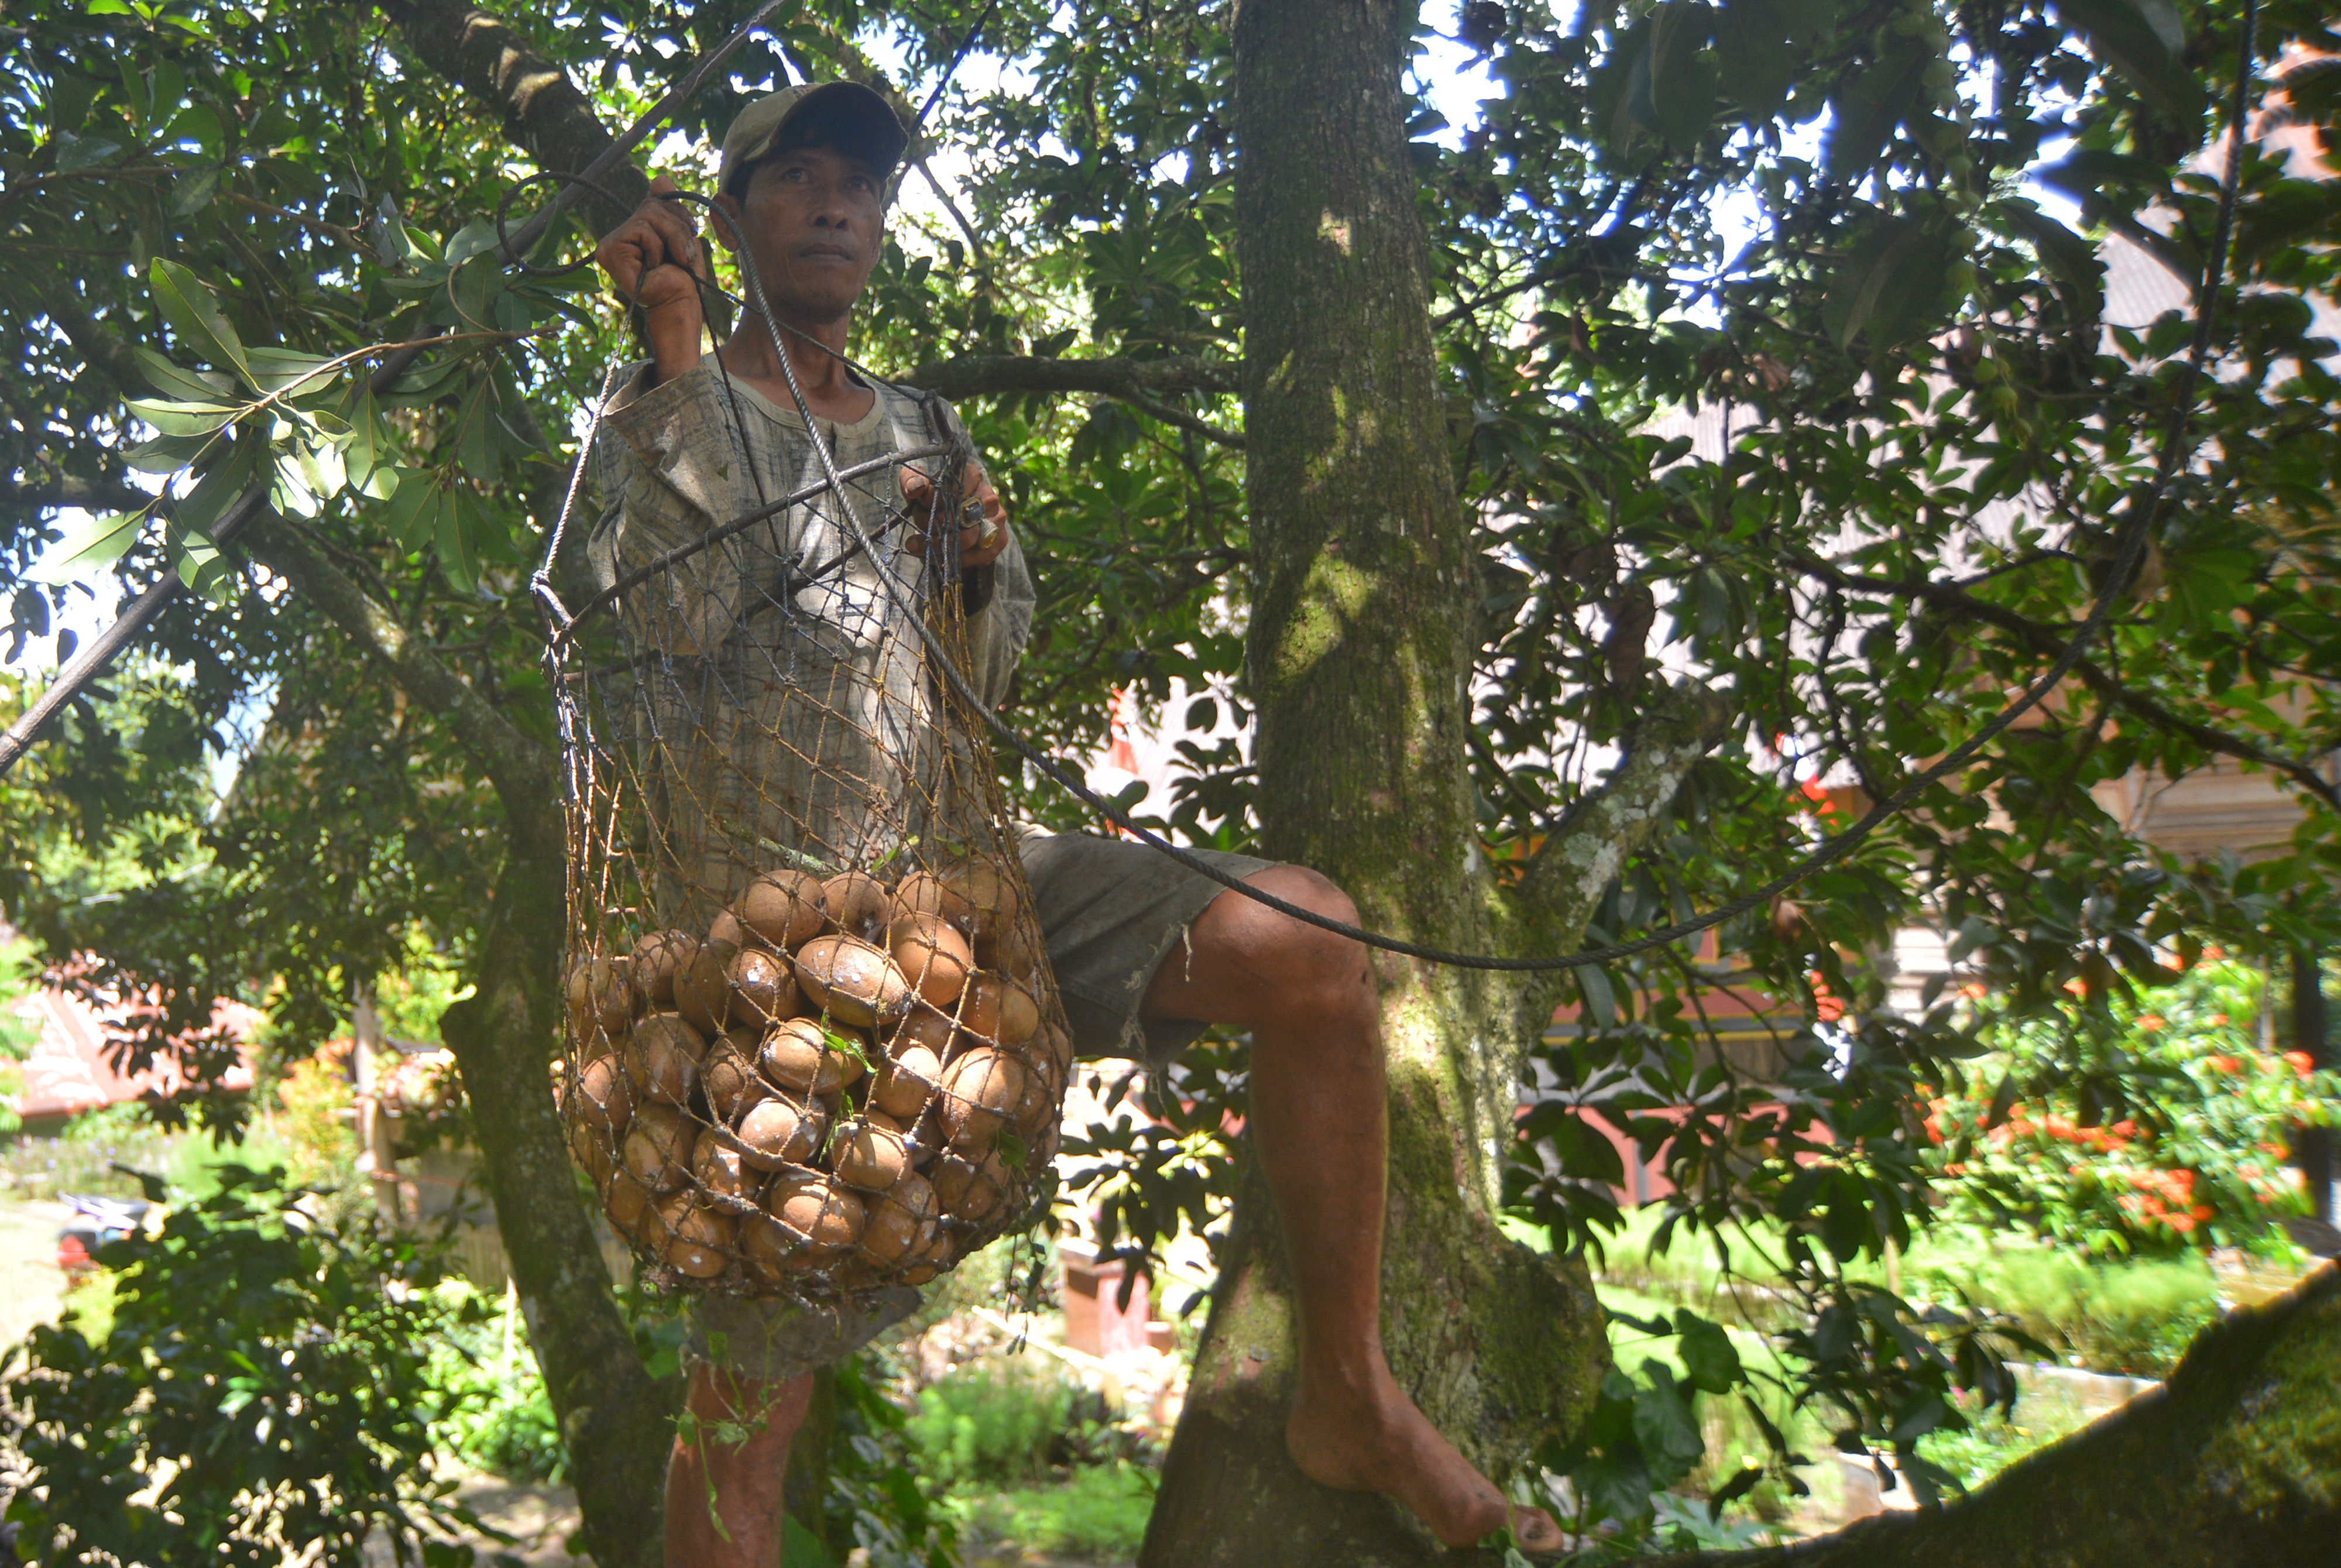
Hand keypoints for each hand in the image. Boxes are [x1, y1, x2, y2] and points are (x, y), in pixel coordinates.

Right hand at [594, 174, 705, 383]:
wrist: (680, 303)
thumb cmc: (684, 278)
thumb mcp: (682, 236)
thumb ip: (670, 208)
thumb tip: (661, 178)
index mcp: (633, 232)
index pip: (655, 201)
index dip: (677, 216)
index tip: (684, 242)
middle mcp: (617, 236)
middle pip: (652, 205)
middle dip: (676, 228)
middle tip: (680, 255)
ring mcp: (610, 244)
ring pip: (648, 216)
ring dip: (671, 239)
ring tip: (669, 262)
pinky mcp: (609, 251)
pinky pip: (642, 230)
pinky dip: (657, 247)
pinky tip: (653, 267)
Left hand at [900, 461, 1010, 567]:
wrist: (955, 521)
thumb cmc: (934, 501)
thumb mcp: (919, 487)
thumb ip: (912, 480)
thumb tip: (916, 488)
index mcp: (972, 476)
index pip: (952, 487)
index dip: (932, 498)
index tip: (917, 505)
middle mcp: (989, 496)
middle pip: (957, 515)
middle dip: (930, 523)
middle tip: (915, 526)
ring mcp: (997, 519)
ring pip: (965, 538)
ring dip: (936, 543)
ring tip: (915, 544)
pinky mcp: (998, 541)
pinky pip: (974, 556)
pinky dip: (951, 559)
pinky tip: (934, 557)